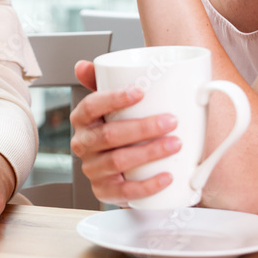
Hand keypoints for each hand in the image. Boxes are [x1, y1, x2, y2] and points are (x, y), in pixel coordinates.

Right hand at [69, 67, 180, 205]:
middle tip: (171, 121)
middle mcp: (83, 144)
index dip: (114, 98)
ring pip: (118, 161)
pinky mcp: (104, 191)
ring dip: (149, 153)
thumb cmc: (118, 127)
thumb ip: (102, 81)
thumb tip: (83, 65)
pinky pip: (124, 192)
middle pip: (109, 135)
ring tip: (175, 144)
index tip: (140, 92)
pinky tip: (166, 176)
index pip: (92, 106)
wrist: (121, 166)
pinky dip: (147, 185)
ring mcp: (92, 169)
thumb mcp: (110, 104)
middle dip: (143, 128)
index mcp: (82, 119)